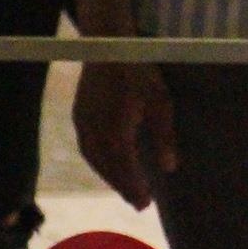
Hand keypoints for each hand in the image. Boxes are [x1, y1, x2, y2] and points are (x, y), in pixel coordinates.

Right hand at [72, 62, 176, 209]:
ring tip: (127, 189)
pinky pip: (86, 147)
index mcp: (114, 130)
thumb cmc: (138, 71)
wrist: (107, 44)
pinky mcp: (78, 114)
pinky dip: (99, 161)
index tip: (145, 204)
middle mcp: (93, 131)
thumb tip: (168, 168)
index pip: (124, 168)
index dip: (134, 188)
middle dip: (122, 186)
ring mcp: (82, 122)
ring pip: (94, 158)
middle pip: (107, 167)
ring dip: (109, 176)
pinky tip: (110, 164)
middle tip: (139, 203)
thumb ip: (164, 137)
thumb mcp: (160, 102)